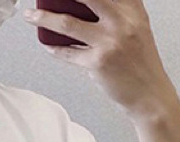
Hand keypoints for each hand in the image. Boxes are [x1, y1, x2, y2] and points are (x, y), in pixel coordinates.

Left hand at [23, 0, 177, 121]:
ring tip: (31, 16)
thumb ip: (118, 11)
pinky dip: (54, 49)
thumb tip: (84, 4)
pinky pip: (68, 53)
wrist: (149, 93)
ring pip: (68, 24)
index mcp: (132, 9)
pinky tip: (47, 44)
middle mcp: (122, 21)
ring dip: (44, 18)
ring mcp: (109, 42)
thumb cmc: (140, 62)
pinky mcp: (98, 62)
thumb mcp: (137, 27)